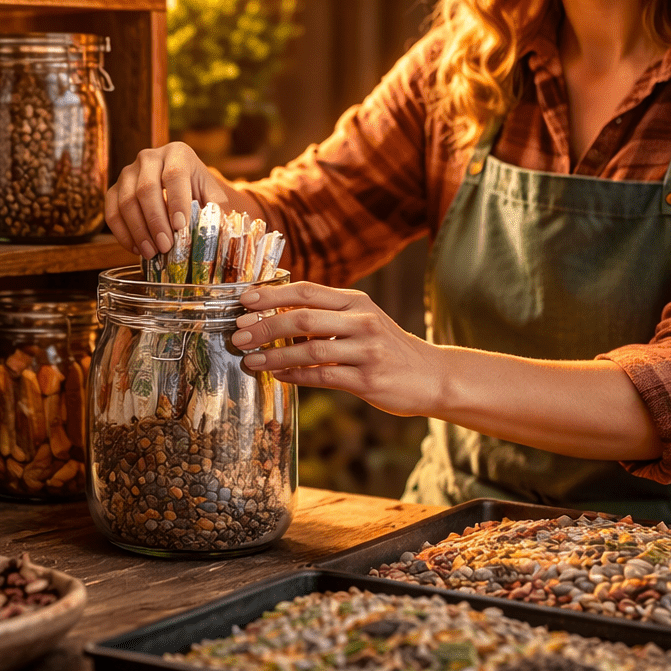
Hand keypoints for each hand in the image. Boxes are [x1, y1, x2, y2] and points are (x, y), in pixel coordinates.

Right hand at [105, 142, 243, 258]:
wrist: (178, 184)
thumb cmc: (197, 190)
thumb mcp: (212, 194)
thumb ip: (216, 208)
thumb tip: (216, 228)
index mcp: (177, 153)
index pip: (175, 175)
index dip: (177, 202)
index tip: (181, 227)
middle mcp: (149, 157)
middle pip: (146, 189)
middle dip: (156, 222)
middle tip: (165, 246)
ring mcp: (128, 172)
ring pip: (126, 201)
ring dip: (138, 231)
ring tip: (152, 253)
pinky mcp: (114, 189)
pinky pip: (111, 211)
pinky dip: (122, 233)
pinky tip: (136, 249)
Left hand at [230, 281, 453, 417]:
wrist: (431, 376)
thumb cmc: (387, 347)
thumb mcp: (362, 320)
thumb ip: (327, 315)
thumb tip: (274, 315)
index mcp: (357, 301)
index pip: (307, 291)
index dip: (272, 294)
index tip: (244, 301)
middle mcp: (362, 321)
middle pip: (303, 319)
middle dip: (264, 327)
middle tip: (238, 335)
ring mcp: (366, 351)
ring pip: (309, 350)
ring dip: (273, 356)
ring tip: (249, 360)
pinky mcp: (367, 380)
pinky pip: (323, 377)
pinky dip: (295, 376)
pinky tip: (278, 376)